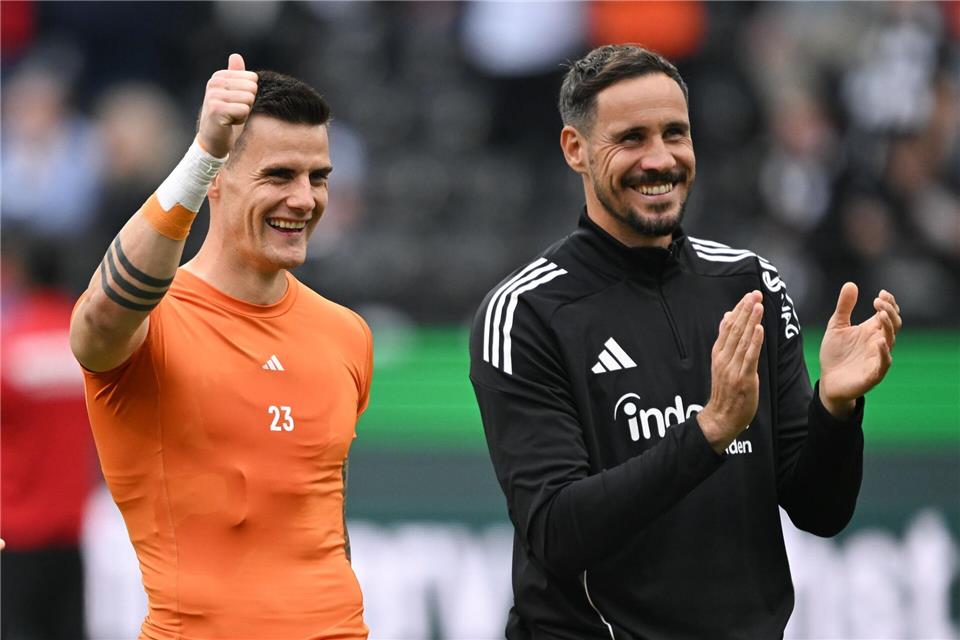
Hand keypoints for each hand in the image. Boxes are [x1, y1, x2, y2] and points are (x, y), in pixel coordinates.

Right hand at [197, 53, 257, 158]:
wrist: (213, 141)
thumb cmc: (226, 118)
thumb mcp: (232, 94)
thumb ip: (235, 76)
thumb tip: (236, 55)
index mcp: (219, 76)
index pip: (252, 78)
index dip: (249, 95)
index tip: (235, 103)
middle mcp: (214, 83)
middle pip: (252, 88)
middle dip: (248, 104)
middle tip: (234, 112)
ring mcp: (213, 95)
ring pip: (249, 99)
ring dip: (244, 113)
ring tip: (231, 117)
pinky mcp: (216, 109)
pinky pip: (243, 110)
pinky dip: (241, 120)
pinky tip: (229, 123)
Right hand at [698, 291, 764, 453]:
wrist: (721, 417)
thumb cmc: (725, 391)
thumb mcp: (721, 363)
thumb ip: (725, 340)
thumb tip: (726, 318)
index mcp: (718, 353)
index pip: (728, 326)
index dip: (739, 310)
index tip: (748, 295)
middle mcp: (724, 358)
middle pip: (735, 330)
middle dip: (746, 310)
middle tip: (755, 294)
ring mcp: (732, 368)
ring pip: (742, 340)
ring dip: (751, 321)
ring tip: (758, 305)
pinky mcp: (743, 379)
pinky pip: (749, 357)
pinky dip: (754, 342)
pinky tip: (759, 329)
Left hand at [819, 283, 900, 417]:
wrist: (828, 381)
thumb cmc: (836, 353)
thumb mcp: (837, 326)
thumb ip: (844, 307)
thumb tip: (851, 284)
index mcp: (872, 330)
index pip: (888, 314)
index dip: (889, 303)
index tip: (881, 293)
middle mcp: (878, 343)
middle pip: (893, 325)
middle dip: (889, 312)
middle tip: (878, 302)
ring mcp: (877, 358)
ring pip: (891, 342)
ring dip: (888, 328)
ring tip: (880, 315)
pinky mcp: (873, 374)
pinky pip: (883, 363)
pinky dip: (884, 353)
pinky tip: (879, 342)